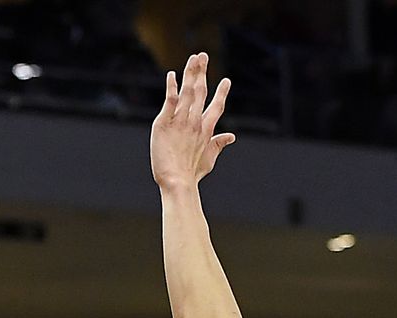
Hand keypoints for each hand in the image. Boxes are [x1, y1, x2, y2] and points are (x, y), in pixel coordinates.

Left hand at [151, 52, 235, 191]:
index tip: (226, 81)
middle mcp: (195, 122)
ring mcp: (181, 121)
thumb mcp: (209, 159)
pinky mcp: (165, 123)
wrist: (178, 183)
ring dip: (191, 73)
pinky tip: (172, 75)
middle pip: (201, 92)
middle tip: (203, 55)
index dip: (221, 93)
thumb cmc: (192, 175)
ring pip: (187, 91)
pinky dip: (172, 87)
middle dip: (202, 72)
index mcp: (206, 130)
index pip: (216, 107)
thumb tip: (232, 137)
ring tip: (194, 57)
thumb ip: (218, 144)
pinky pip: (170, 100)